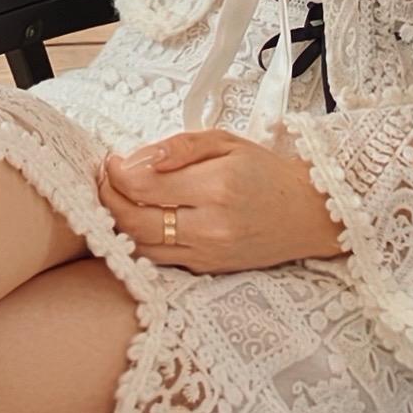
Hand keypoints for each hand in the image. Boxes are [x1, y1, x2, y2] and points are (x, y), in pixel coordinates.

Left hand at [97, 128, 345, 271]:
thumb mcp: (225, 142)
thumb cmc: (266, 174)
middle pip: (133, 221)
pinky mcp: (207, 270)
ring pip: (140, 246)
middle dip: (108, 199)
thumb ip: (179, 147)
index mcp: (216, 186)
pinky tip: (140, 221)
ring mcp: (207, 253)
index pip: (144, 185)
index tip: (112, 162)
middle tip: (106, 181)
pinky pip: (159, 259)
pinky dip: (141, 241)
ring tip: (118, 199)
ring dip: (119, 223)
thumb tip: (138, 158)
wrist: (306, 214)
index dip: (116, 173)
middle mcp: (210, 226)